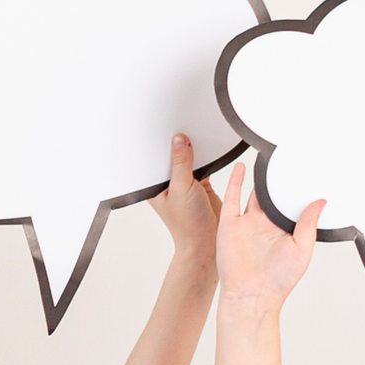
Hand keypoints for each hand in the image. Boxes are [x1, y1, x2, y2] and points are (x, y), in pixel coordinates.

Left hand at [148, 134, 220, 266]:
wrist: (207, 239)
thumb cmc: (186, 222)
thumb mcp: (181, 187)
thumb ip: (181, 163)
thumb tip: (179, 139)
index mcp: (154, 184)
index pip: (154, 158)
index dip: (158, 143)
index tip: (164, 126)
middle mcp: (168, 181)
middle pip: (172, 155)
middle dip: (177, 144)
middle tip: (183, 125)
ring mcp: (184, 181)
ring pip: (188, 158)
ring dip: (193, 150)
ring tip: (196, 132)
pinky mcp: (200, 183)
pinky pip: (203, 164)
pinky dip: (207, 158)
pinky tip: (210, 148)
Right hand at [212, 153, 320, 321]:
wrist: (251, 294)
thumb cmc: (279, 280)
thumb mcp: (302, 249)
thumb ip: (308, 224)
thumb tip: (321, 201)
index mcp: (283, 230)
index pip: (291, 203)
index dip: (298, 188)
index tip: (308, 171)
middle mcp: (265, 225)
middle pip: (272, 195)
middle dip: (278, 179)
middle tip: (286, 157)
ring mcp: (247, 223)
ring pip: (254, 193)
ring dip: (258, 177)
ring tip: (265, 157)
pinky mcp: (230, 224)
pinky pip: (232, 197)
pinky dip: (236, 181)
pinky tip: (243, 167)